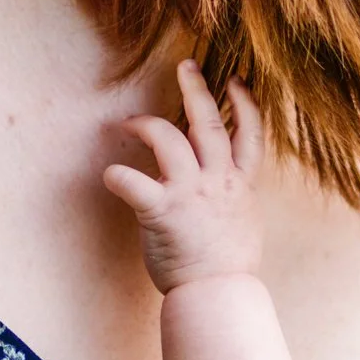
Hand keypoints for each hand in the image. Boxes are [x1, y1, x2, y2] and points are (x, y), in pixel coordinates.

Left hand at [103, 59, 264, 293]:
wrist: (218, 294)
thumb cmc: (227, 267)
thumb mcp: (243, 223)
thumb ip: (232, 197)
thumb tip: (222, 187)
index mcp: (240, 185)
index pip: (250, 134)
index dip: (244, 103)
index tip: (236, 80)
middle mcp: (218, 182)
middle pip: (208, 123)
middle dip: (197, 89)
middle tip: (185, 65)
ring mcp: (190, 193)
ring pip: (169, 139)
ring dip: (146, 124)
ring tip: (128, 122)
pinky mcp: (162, 211)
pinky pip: (132, 182)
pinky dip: (117, 174)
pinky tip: (109, 174)